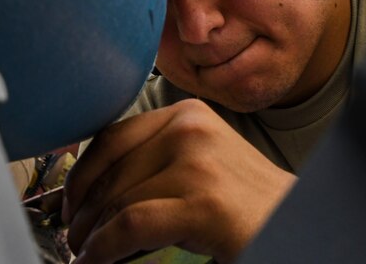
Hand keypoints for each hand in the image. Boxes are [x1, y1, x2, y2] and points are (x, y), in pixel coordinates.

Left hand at [62, 99, 295, 263]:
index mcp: (186, 115)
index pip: (113, 137)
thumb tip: (90, 184)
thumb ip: (154, 159)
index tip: (69, 200)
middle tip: (72, 236)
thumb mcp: (198, 164)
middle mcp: (188, 129)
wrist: (296, 225)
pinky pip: (129, 226)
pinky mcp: (202, 203)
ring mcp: (196, 163)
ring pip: (116, 201)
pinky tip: (94, 262)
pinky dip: (102, 249)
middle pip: (110, 170)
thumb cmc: (244, 203)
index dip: (80, 173)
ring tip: (84, 254)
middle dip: (81, 210)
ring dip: (89, 235)